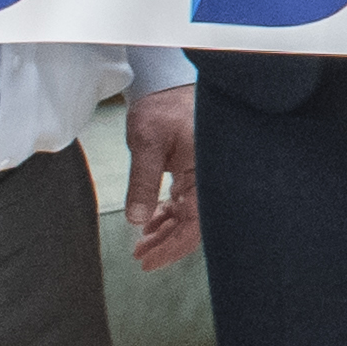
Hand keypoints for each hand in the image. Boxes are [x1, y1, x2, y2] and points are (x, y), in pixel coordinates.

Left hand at [122, 92, 200, 269]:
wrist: (167, 82)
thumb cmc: (162, 107)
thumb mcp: (146, 144)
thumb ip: (142, 183)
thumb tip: (136, 219)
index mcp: (206, 174)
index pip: (195, 225)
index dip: (172, 248)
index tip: (149, 262)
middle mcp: (210, 179)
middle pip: (194, 225)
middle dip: (167, 244)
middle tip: (142, 257)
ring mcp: (204, 176)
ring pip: (189, 215)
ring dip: (166, 231)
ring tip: (141, 244)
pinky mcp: (195, 170)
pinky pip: (187, 201)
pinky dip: (169, 214)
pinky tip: (150, 222)